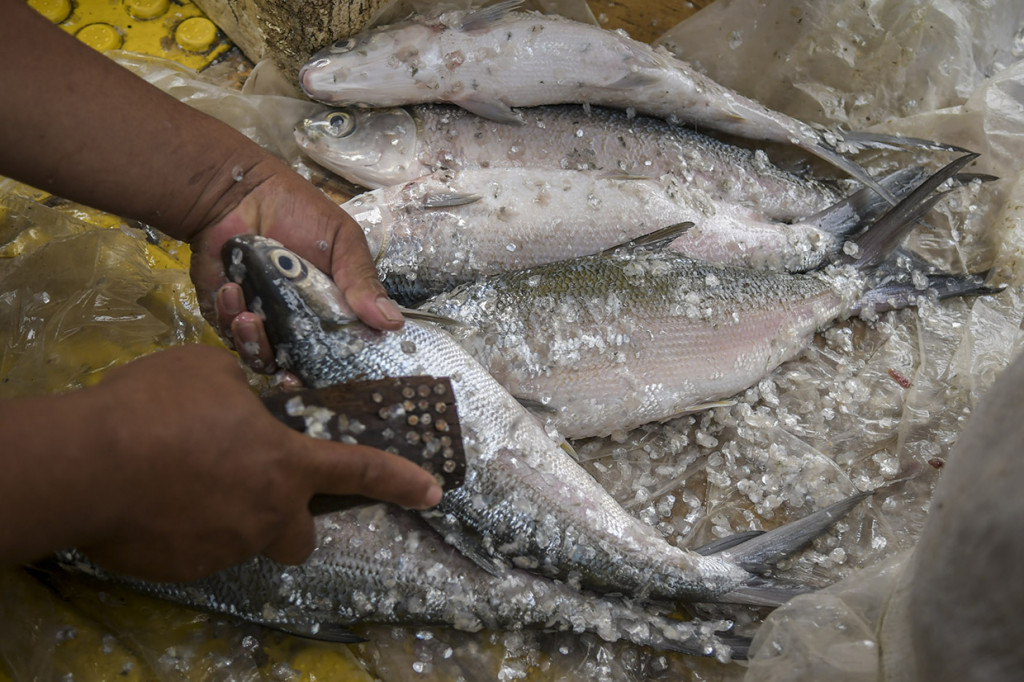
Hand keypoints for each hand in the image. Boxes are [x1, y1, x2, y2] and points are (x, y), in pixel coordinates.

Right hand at [79, 344, 440, 581]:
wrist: (84, 464)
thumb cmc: (156, 407)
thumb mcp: (209, 372)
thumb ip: (241, 389)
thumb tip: (241, 398)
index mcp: (286, 464)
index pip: (359, 471)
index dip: (400, 480)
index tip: (432, 493)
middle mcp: (266, 514)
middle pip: (300, 536)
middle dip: (289, 519)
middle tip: (255, 489)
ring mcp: (226, 548)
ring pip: (244, 539)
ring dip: (228, 515)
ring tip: (180, 481)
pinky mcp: (185, 569)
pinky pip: (199, 549)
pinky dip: (187, 530)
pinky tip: (155, 502)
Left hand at [185, 159, 401, 371]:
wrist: (242, 192)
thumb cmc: (298, 213)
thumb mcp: (342, 242)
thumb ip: (363, 281)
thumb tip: (394, 322)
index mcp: (332, 309)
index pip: (338, 351)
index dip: (333, 369)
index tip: (328, 377)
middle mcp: (299, 322)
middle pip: (297, 365)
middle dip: (289, 369)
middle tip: (284, 360)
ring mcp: (263, 320)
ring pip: (261, 356)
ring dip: (253, 343)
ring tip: (250, 316)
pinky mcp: (228, 313)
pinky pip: (228, 333)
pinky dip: (229, 316)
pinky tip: (232, 290)